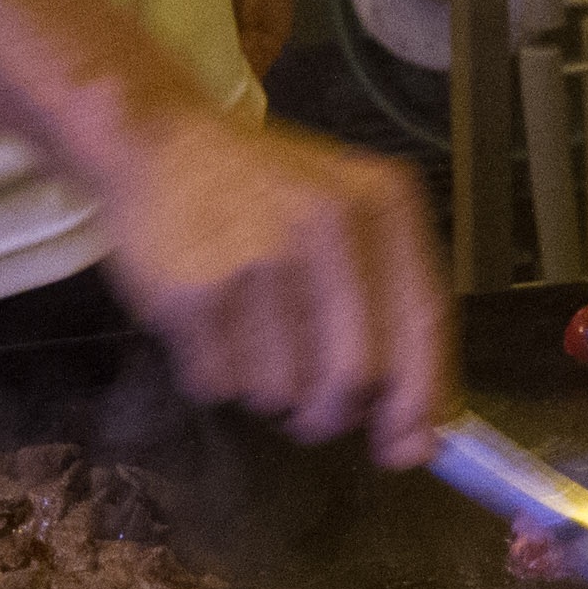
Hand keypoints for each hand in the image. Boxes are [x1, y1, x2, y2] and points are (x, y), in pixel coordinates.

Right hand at [94, 101, 453, 461]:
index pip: (424, 325)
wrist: (163, 141)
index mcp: (383, 203)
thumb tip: (418, 442)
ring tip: (252, 333)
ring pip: (282, 395)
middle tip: (311, 406)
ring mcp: (257, 259)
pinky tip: (212, 323)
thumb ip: (397, 320)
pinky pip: (220, 386)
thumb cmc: (269, 193)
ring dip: (268, 392)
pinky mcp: (194, 293)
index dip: (419, 402)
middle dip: (332, 414)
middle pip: (354, 379)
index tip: (408, 447)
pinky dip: (217, 375)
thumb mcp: (351, 221)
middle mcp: (327, 225)